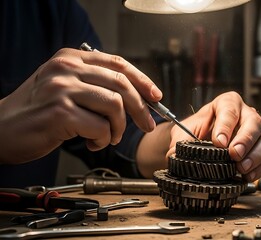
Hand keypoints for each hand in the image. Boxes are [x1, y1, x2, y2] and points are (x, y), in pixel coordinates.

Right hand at [0, 48, 161, 163]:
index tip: (156, 96)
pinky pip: (100, 127)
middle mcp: (67, 69)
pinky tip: (91, 143)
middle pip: (122, 84)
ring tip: (108, 137)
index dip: (142, 80)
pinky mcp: (60, 112)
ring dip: (118, 128)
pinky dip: (103, 139)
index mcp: (71, 58)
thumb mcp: (64, 87)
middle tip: (147, 124)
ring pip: (115, 105)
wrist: (1, 129)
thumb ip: (95, 85)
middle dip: (141, 108)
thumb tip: (137, 98)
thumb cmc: (37, 112)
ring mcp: (62, 89)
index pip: (118, 64)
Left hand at [167, 91, 260, 181]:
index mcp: (226, 104)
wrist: (197, 144)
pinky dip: (259, 168)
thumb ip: (182, 141)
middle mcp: (245, 114)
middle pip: (254, 122)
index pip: (230, 109)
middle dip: (246, 139)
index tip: (218, 142)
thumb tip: (178, 154)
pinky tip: (246, 175)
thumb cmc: (193, 133)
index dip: (226, 125)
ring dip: (256, 155)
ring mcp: (256, 132)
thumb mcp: (183, 133)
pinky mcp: (260, 149)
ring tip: (241, 168)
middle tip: (234, 154)